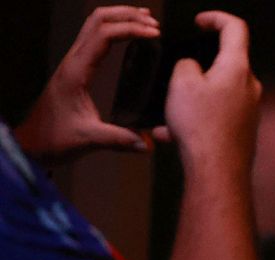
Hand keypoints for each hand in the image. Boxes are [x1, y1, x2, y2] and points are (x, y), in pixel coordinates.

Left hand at [13, 6, 159, 164]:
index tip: (155, 35)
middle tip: (153, 23)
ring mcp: (73, 62)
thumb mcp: (88, 139)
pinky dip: (114, 30)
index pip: (104, 35)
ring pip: (95, 25)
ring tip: (145, 21)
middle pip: (98, 20)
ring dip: (119, 18)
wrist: (33, 143)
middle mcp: (73, 61)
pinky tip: (129, 37)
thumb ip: (119, 139)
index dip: (131, 29)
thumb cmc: (55, 138)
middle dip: (126, 15)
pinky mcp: (76, 68)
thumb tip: (148, 143)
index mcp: (76, 71)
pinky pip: (95, 38)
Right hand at [158, 12, 260, 177]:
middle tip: (177, 77)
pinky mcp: (243, 129)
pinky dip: (195, 119)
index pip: (235, 28)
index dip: (216, 18)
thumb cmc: (201, 127)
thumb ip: (186, 65)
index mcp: (238, 68)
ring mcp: (249, 110)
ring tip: (169, 113)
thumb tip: (191, 67)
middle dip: (198, 68)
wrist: (217, 171)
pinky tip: (172, 134)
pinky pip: (216, 116)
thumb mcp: (180, 83)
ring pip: (217, 93)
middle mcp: (250, 87)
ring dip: (192, 99)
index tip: (200, 22)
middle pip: (225, 64)